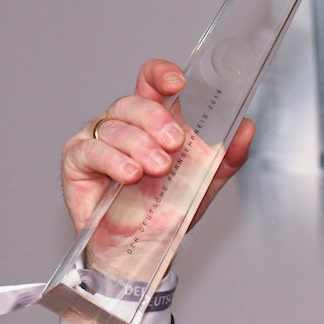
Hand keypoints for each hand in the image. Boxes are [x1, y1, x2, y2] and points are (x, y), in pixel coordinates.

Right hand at [60, 59, 252, 268]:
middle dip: (157, 119)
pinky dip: (113, 160)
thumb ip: (226, 157)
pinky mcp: (77, 160)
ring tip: (157, 168)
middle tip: (174, 143)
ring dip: (140, 144)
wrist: (140, 249)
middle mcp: (124, 124)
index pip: (152, 83)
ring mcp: (99, 140)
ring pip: (115, 125)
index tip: (178, 83)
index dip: (161, 74)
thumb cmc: (164, 211)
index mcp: (152, 121)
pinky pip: (91, 150)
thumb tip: (246, 128)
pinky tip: (130, 174)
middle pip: (134, 102)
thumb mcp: (204, 183)